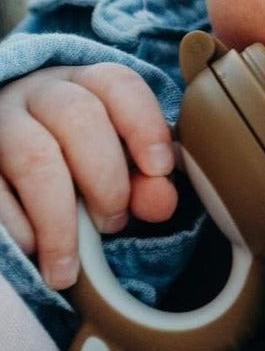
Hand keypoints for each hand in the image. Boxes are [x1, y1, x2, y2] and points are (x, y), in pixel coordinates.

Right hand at [0, 64, 176, 289]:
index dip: (144, 124)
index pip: (118, 84)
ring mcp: (1, 123)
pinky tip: (33, 249)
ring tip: (69, 266)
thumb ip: (142, 182)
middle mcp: (40, 93)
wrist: (3, 156)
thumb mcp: (113, 162)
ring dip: (59, 218)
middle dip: (105, 176)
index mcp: (85, 84)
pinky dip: (18, 226)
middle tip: (115, 222)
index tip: (161, 169)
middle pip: (79, 117)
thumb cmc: (73, 159)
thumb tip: (163, 201)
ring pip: (34, 156)